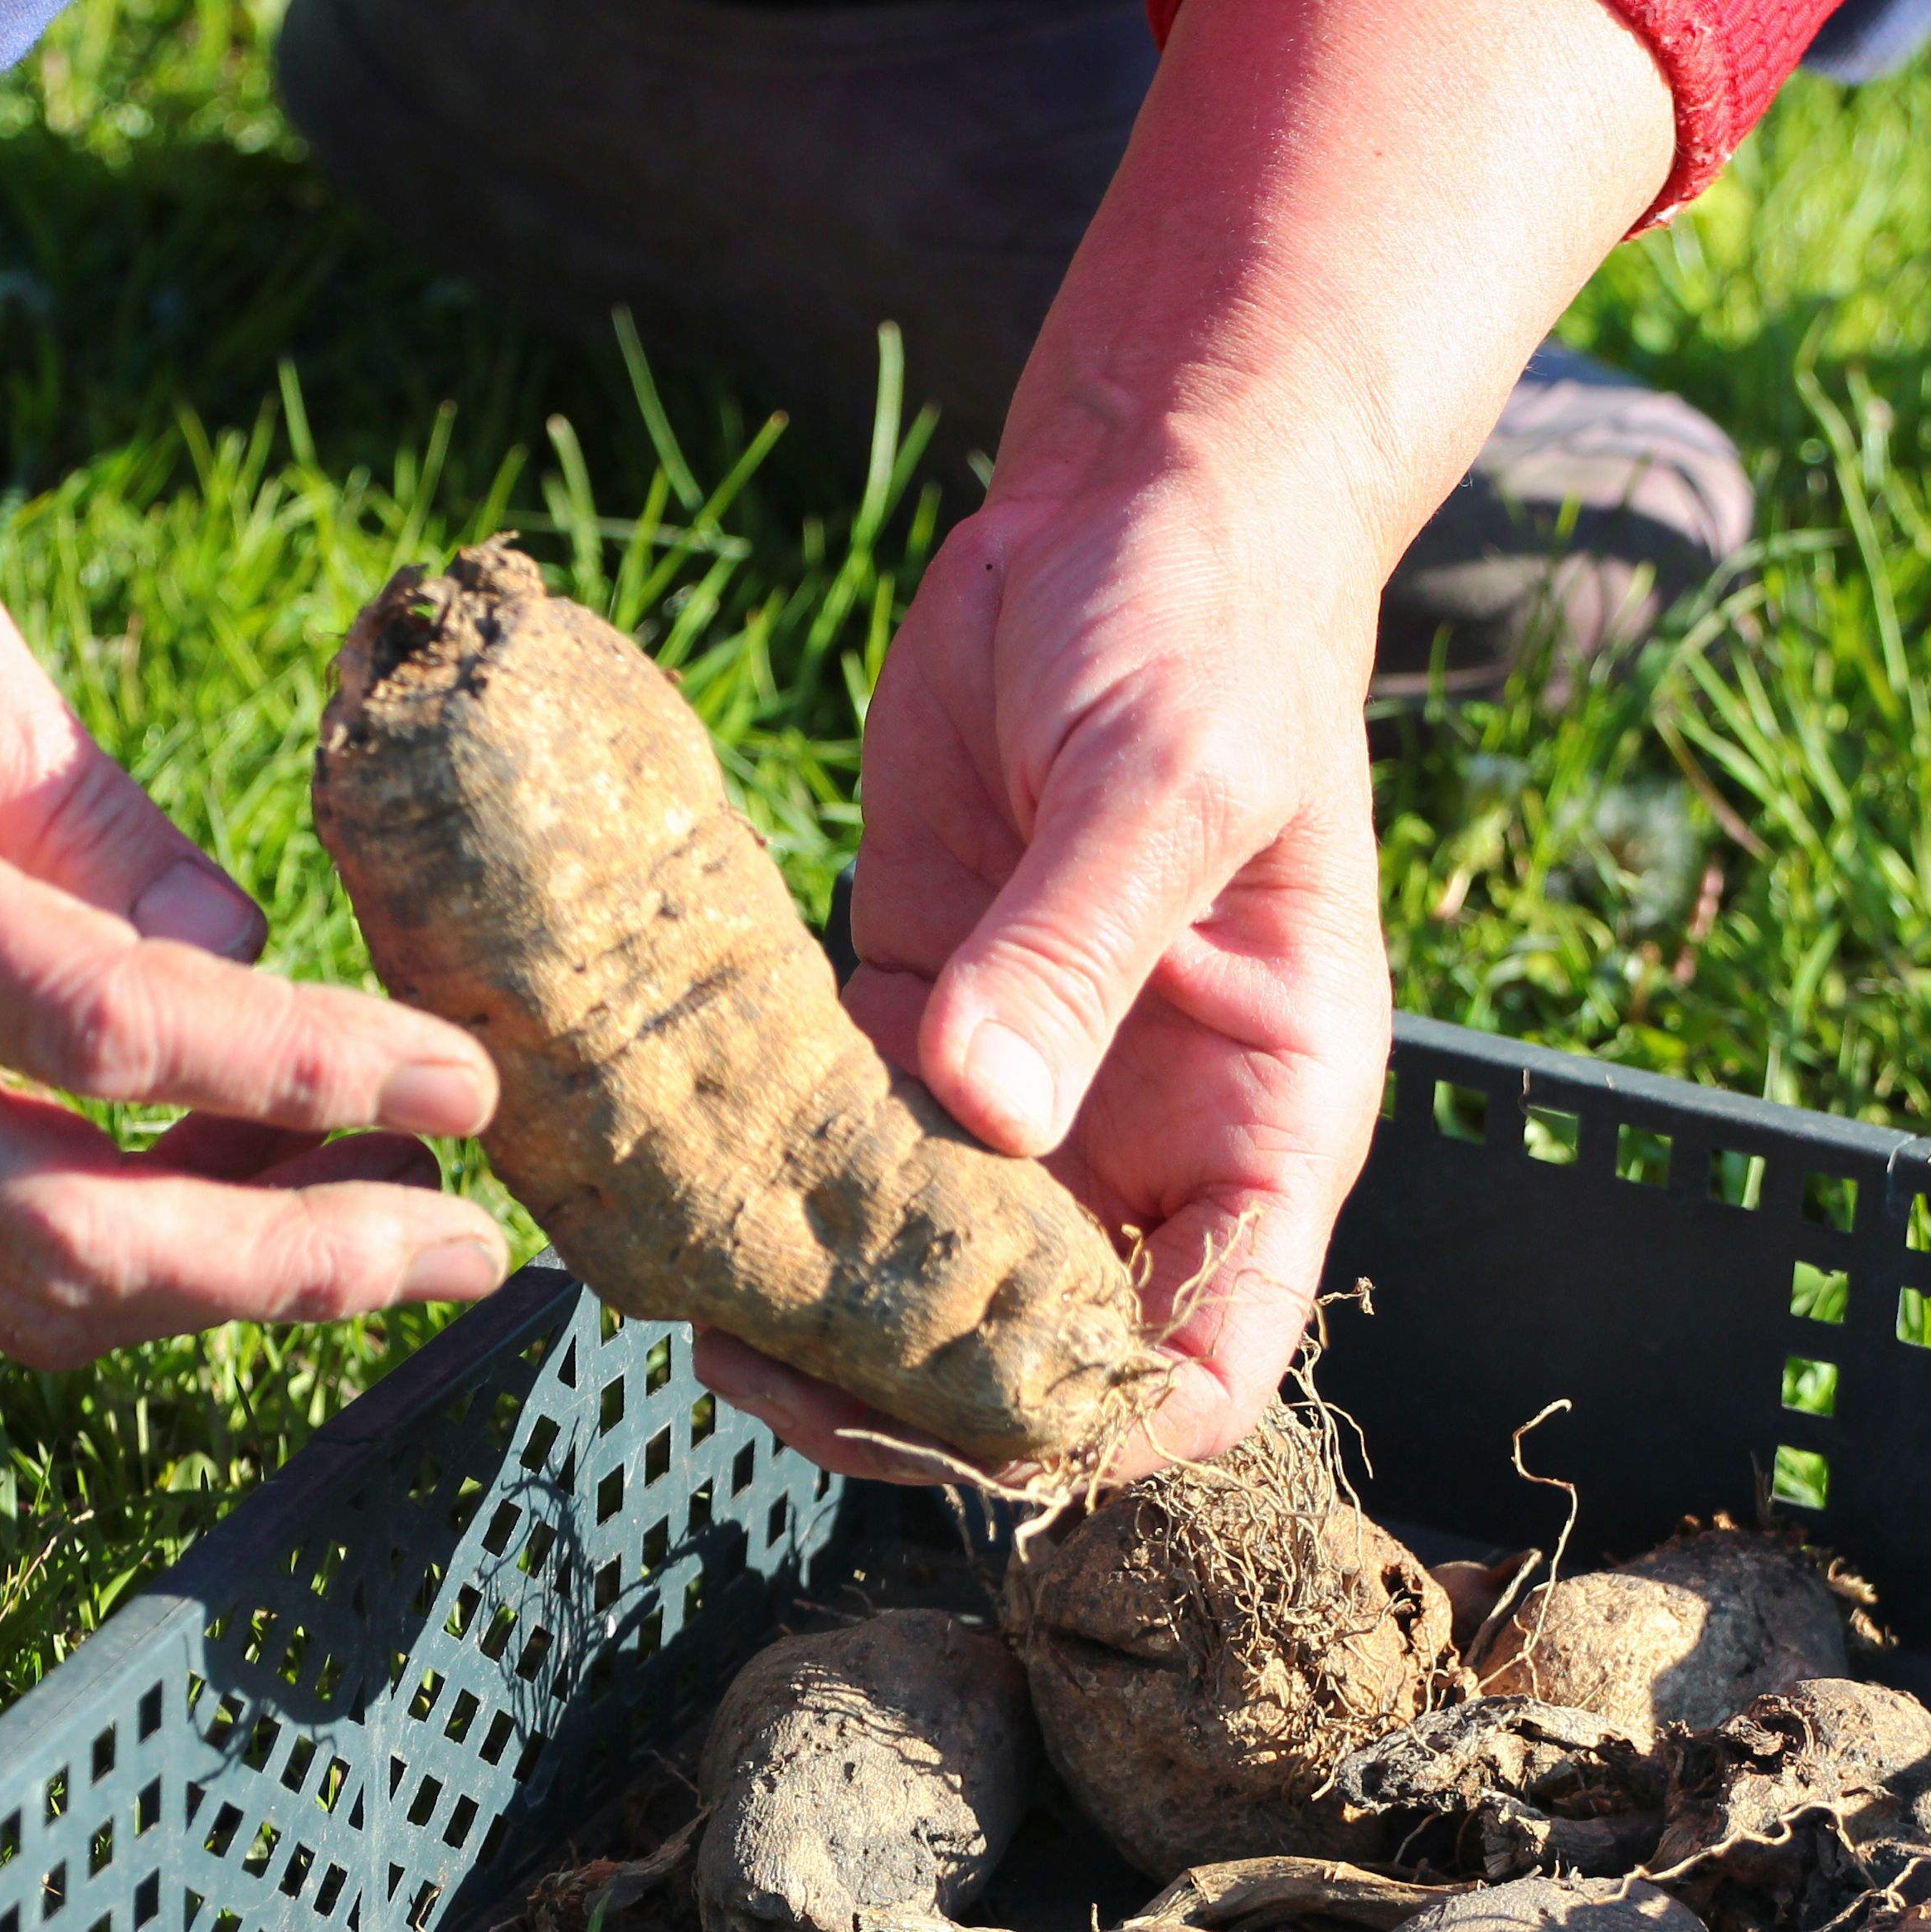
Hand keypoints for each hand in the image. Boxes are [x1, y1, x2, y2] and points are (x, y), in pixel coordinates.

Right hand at [0, 0, 508, 1376]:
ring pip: (36, 1295)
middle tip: (471, 1248)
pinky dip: (133, 1258)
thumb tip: (231, 948)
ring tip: (387, 1230)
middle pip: (87, 1242)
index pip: (116, 1036)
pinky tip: (247, 1198)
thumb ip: (75, 799)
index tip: (459, 1090)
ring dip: (231, 1291)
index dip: (307, 1076)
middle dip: (303, 1270)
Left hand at [695, 452, 1394, 1480]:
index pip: (1203, 1361)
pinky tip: (667, 1182)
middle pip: (1036, 1351)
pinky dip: (763, 1175)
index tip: (945, 1425)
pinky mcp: (915, 1007)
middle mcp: (1146, 1135)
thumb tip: (987, 1110)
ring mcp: (1024, 1082)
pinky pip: (838, 1139)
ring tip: (688, 1296)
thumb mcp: (1170, 773)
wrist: (1133, 499)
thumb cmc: (1209, 622)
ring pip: (921, 1267)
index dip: (1091, 1432)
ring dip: (816, 1302)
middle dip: (910, 1393)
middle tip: (755, 1366)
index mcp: (1264, 1119)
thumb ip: (1080, 941)